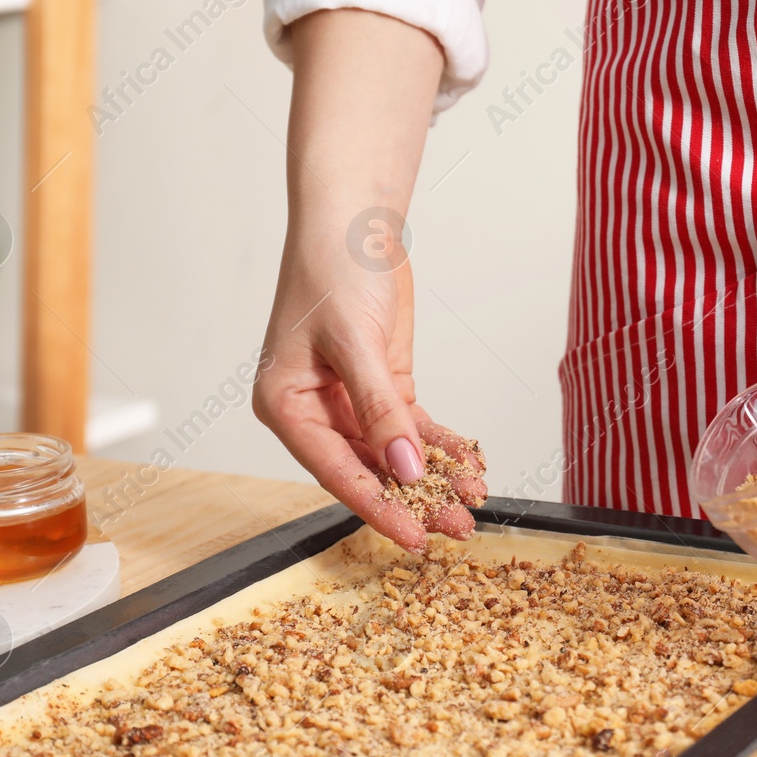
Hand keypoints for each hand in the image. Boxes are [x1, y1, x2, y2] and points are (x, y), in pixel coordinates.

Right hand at [253, 233, 485, 552]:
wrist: (353, 220)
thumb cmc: (331, 268)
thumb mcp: (355, 343)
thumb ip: (381, 410)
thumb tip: (405, 467)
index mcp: (285, 406)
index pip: (336, 470)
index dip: (378, 505)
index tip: (413, 536)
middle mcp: (313, 411)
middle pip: (368, 469)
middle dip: (415, 499)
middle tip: (456, 527)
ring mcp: (349, 401)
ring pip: (394, 454)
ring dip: (433, 478)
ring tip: (471, 504)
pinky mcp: (382, 387)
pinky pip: (411, 428)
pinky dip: (440, 447)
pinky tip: (469, 466)